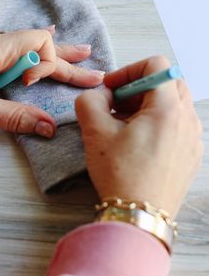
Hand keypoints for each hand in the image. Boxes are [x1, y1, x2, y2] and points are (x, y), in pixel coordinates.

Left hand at [0, 28, 103, 136]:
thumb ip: (14, 117)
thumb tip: (49, 127)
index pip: (39, 45)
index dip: (48, 65)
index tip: (32, 84)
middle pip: (42, 47)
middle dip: (69, 62)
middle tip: (94, 73)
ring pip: (32, 47)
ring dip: (59, 54)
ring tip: (82, 53)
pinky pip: (20, 49)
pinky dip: (39, 50)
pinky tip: (50, 37)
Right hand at [75, 56, 203, 218]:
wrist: (139, 218)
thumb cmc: (121, 174)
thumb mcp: (95, 132)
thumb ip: (90, 101)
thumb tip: (100, 95)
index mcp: (169, 109)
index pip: (157, 66)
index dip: (129, 70)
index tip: (111, 88)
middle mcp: (188, 120)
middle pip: (167, 83)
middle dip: (138, 88)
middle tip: (118, 105)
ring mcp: (193, 138)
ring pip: (173, 105)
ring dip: (147, 106)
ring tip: (125, 125)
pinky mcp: (191, 154)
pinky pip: (177, 125)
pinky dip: (157, 123)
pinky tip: (138, 142)